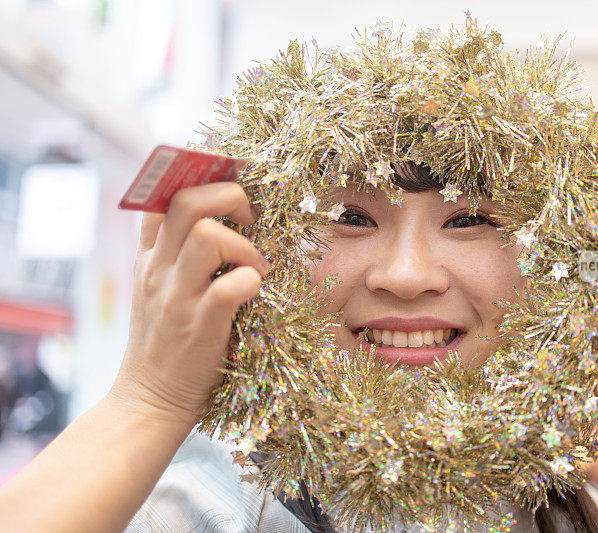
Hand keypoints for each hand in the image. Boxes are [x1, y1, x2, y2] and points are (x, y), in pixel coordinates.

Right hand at [111, 182, 267, 424]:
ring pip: (208, 236)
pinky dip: (252, 281)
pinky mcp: (199, 326)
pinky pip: (230, 287)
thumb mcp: (159, 287)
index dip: (196, 171)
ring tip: (257, 266)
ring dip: (245, 245)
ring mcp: (176, 296)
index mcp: (150, 255)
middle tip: (250, 221)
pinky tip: (255, 291)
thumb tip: (225, 215)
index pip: (161, 193)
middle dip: (230, 197)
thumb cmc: (167, 339)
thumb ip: (177, 252)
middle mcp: (158, 268)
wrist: (149, 400)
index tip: (228, 173)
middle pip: (187, 201)